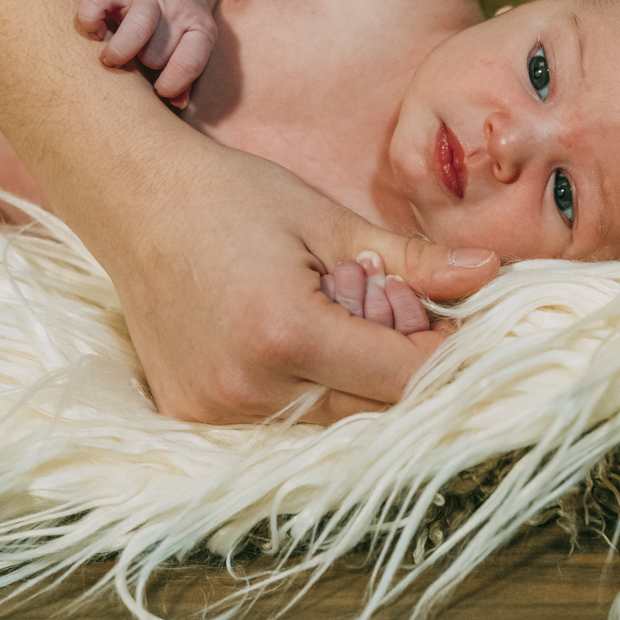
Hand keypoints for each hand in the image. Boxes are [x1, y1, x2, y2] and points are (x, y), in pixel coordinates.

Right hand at [77, 0, 216, 104]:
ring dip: (122, 50)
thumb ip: (185, 77)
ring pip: (138, 27)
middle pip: (158, 52)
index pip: (190, 62)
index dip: (173, 83)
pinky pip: (98, 0)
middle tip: (140, 61)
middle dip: (147, 63)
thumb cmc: (179, 27)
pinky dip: (91, 19)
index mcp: (200, 28)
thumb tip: (176, 103)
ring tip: (112, 59)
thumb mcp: (193, 47)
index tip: (160, 90)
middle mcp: (175, 9)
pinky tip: (96, 34)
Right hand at [114, 137, 496, 424]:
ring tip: (339, 318)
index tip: (452, 322)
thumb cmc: (232, 197)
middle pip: (369, 408)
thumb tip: (486, 273)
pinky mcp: (194, 414)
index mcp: (285, 333)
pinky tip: (299, 340)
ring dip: (355, 381)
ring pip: (328, 420)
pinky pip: (281, 421)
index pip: (401, 377)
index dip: (441, 353)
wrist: (133, 199)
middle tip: (391, 309)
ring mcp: (215, 410)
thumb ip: (409, 261)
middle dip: (399, 365)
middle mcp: (247, 387)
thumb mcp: (327, 221)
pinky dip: (308, 390)